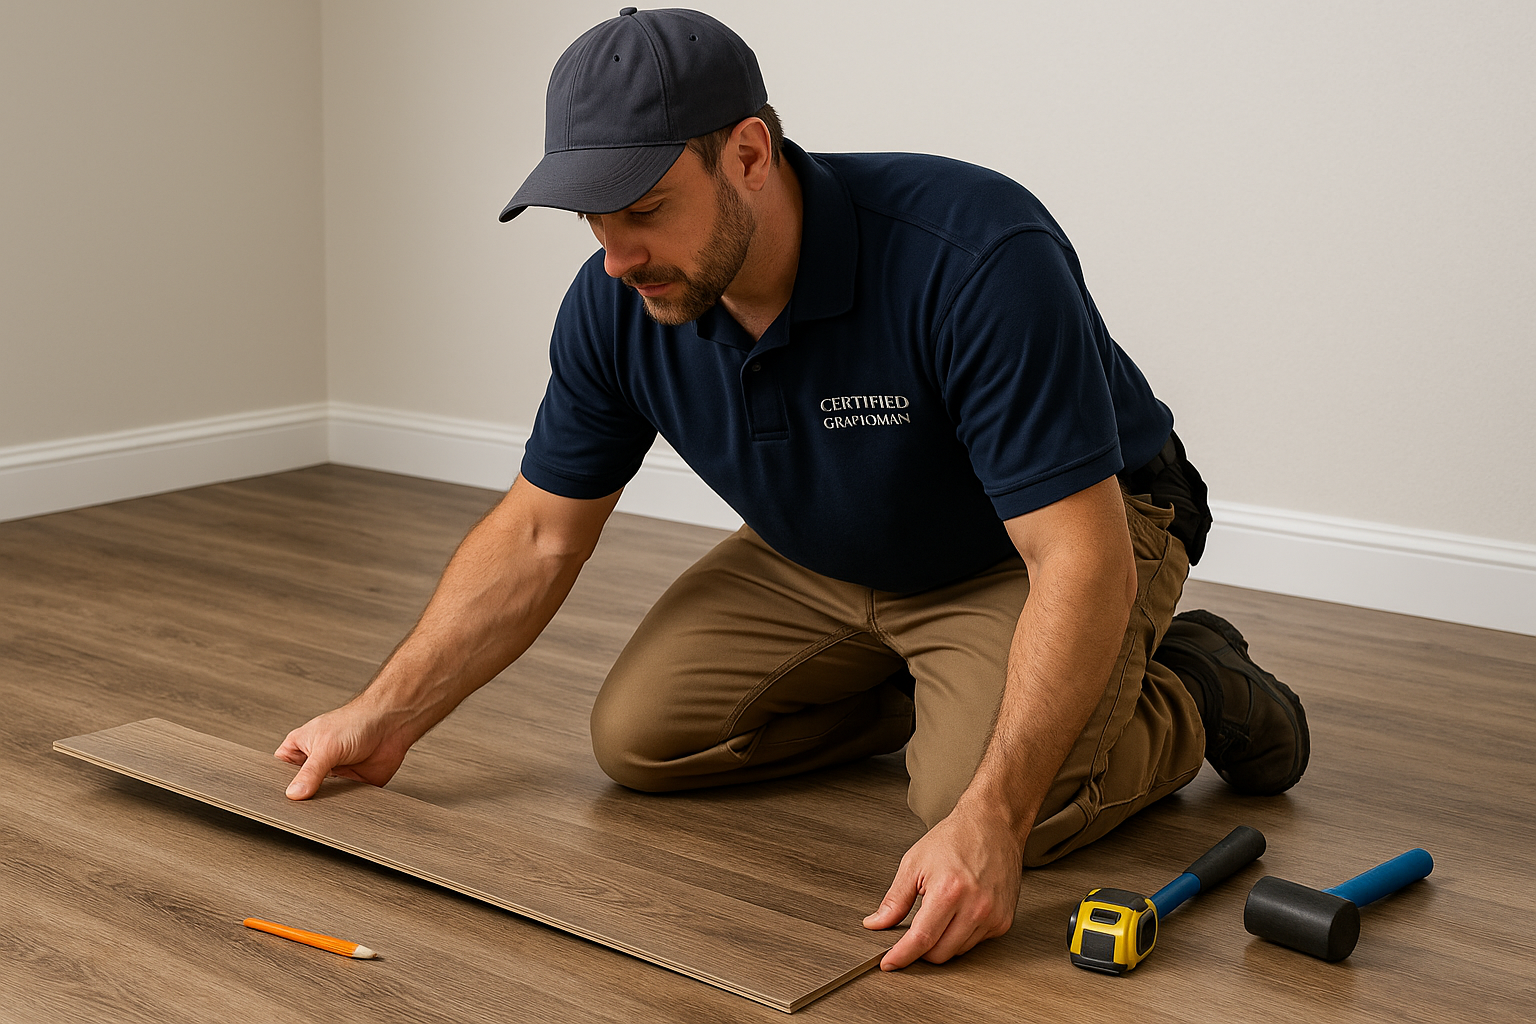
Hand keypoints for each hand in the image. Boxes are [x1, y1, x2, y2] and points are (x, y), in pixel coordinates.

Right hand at [274, 702, 415, 799]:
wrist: (391, 724)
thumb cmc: (357, 721)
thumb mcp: (326, 747)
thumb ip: (310, 772)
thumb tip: (294, 794)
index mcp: (299, 749)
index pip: (279, 774)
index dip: (278, 788)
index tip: (276, 802)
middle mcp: (315, 764)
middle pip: (300, 790)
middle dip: (302, 800)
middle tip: (300, 810)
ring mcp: (333, 776)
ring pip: (321, 800)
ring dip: (323, 805)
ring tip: (321, 811)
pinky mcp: (352, 787)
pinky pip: (343, 803)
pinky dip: (343, 807)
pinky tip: (342, 809)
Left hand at [862, 805, 1023, 969]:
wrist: (993, 824)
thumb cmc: (955, 838)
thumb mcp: (914, 863)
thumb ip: (895, 899)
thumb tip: (876, 923)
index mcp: (949, 891)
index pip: (921, 939)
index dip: (902, 955)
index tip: (889, 963)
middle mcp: (975, 906)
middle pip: (939, 953)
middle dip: (921, 948)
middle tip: (914, 928)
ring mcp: (993, 916)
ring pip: (957, 951)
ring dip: (942, 941)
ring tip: (941, 910)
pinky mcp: (1004, 921)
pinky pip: (975, 943)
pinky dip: (961, 934)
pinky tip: (960, 911)